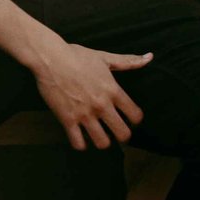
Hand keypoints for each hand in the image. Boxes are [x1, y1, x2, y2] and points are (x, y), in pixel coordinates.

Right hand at [32, 44, 149, 150]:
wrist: (50, 58)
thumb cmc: (76, 55)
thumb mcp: (104, 57)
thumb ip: (128, 61)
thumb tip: (149, 57)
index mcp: (113, 91)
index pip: (135, 115)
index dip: (135, 120)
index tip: (130, 119)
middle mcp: (102, 105)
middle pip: (123, 134)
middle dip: (122, 136)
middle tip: (116, 132)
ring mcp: (84, 114)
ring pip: (102, 142)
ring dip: (102, 141)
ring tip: (99, 136)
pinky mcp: (67, 119)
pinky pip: (78, 142)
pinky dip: (81, 144)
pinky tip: (80, 138)